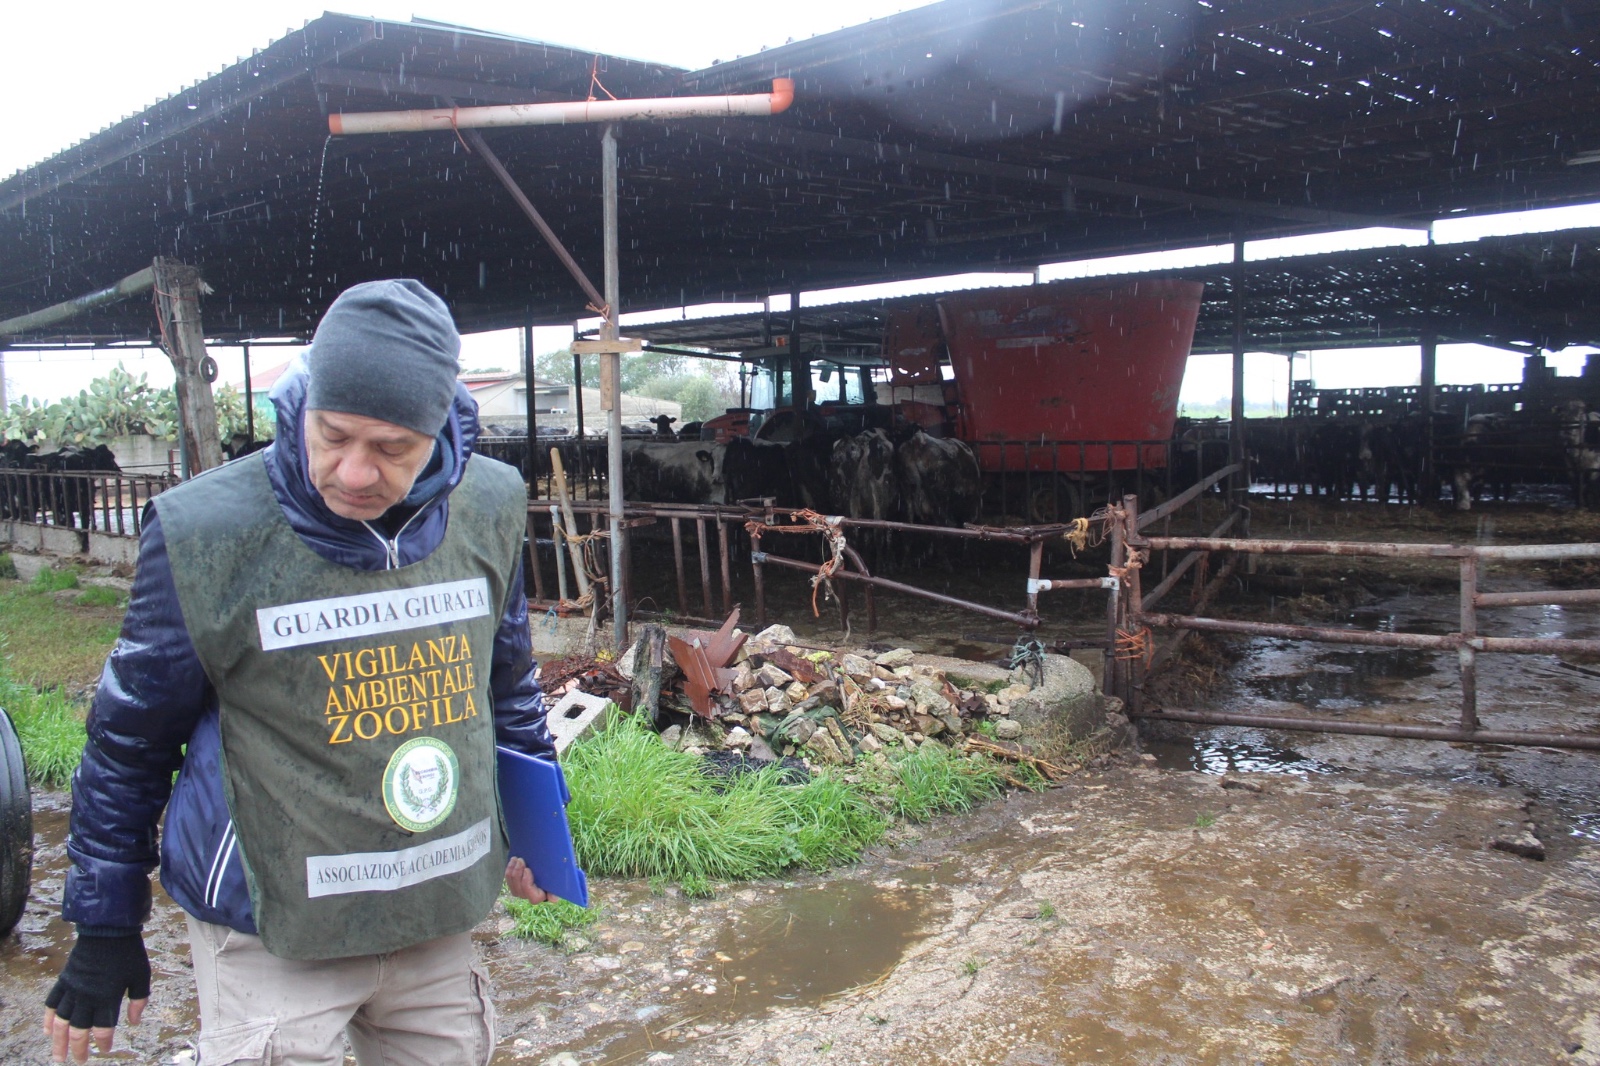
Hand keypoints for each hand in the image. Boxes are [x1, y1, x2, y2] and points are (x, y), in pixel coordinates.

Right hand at [42, 932, 149, 1064]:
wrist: (107, 929)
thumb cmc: (128, 952)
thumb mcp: (142, 976)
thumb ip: (139, 1001)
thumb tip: (134, 1022)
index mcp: (107, 997)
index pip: (104, 1028)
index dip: (104, 1042)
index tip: (105, 1050)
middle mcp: (87, 997)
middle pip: (79, 1030)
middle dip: (79, 1048)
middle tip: (78, 1061)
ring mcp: (73, 989)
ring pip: (61, 1021)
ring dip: (58, 1041)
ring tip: (58, 1056)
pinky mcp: (64, 980)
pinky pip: (52, 1003)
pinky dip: (48, 1019)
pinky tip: (47, 1032)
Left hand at [505, 857, 551, 903]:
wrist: (548, 868)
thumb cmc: (554, 875)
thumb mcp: (557, 881)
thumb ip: (555, 890)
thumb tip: (553, 899)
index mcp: (539, 896)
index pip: (530, 894)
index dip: (527, 882)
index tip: (527, 869)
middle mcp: (528, 896)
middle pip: (519, 889)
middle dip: (518, 873)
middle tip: (520, 860)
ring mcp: (520, 891)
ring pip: (512, 885)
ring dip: (512, 871)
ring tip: (515, 859)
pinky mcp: (515, 885)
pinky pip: (509, 880)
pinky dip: (509, 870)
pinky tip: (512, 862)